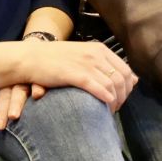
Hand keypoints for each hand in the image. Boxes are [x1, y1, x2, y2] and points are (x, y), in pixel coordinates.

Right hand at [0, 39, 135, 112]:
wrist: (31, 58)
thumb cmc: (55, 59)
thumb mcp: (83, 56)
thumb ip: (104, 65)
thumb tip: (131, 78)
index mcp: (100, 49)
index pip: (126, 69)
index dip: (127, 87)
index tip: (121, 98)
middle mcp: (96, 54)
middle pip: (122, 79)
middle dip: (123, 96)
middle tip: (116, 108)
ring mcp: (87, 63)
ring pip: (112, 85)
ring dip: (115, 101)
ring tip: (109, 111)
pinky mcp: (76, 74)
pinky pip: (99, 88)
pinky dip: (106, 99)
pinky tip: (106, 107)